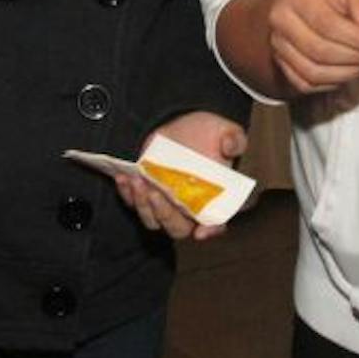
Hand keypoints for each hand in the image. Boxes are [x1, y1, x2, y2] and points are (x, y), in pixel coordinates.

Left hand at [115, 111, 247, 241]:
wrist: (182, 125)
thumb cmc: (208, 133)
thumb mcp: (225, 131)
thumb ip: (234, 139)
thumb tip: (230, 148)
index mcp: (213, 199)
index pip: (216, 223)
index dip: (211, 230)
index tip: (201, 232)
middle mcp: (189, 208)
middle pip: (177, 228)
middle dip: (165, 216)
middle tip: (157, 195)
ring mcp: (165, 203)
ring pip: (152, 220)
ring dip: (143, 206)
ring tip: (138, 183)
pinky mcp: (146, 193)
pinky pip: (133, 203)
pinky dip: (126, 194)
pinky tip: (124, 178)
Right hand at [265, 0, 358, 94]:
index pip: (328, 24)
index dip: (358, 39)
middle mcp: (280, 19)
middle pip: (320, 51)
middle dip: (356, 58)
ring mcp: (277, 43)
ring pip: (312, 72)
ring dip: (346, 74)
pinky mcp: (280, 60)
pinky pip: (305, 83)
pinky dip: (331, 82)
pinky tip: (348, 71)